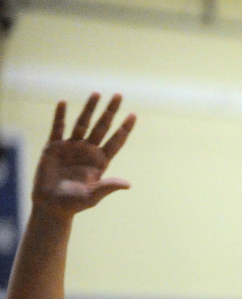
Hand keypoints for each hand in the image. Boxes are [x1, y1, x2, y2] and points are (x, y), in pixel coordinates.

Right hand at [32, 93, 134, 216]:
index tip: (134, 115)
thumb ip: (108, 186)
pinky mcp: (53, 147)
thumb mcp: (93, 195)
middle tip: (119, 95)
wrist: (51, 205)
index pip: (116, 141)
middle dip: (110, 111)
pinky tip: (64, 103)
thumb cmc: (74, 203)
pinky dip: (60, 116)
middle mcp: (88, 151)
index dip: (124, 128)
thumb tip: (128, 184)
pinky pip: (58, 128)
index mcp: (100, 161)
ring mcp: (71, 147)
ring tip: (97, 93)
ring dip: (89, 109)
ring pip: (82, 123)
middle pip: (102, 127)